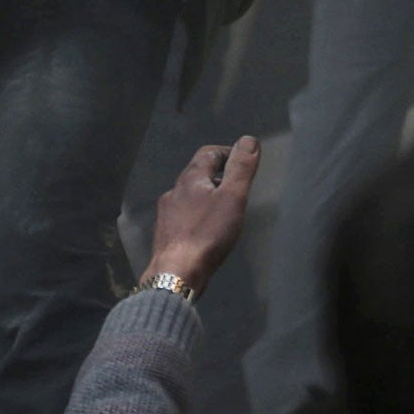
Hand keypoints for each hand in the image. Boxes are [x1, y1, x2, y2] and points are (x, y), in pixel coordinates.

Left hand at [143, 138, 260, 296]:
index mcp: (190, 178)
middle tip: (237, 186)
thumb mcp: (232, 197)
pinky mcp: (164, 235)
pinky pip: (183, 217)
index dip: (227, 152)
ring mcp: (166, 214)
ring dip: (206, 197)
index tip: (243, 160)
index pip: (209, 152)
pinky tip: (205, 231)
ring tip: (224, 210)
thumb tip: (249, 139)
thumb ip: (241, 168)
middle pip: (197, 174)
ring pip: (188, 197)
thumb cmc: (207, 233)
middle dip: (217, 175)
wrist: (176, 273)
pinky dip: (196, 216)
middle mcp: (174, 191)